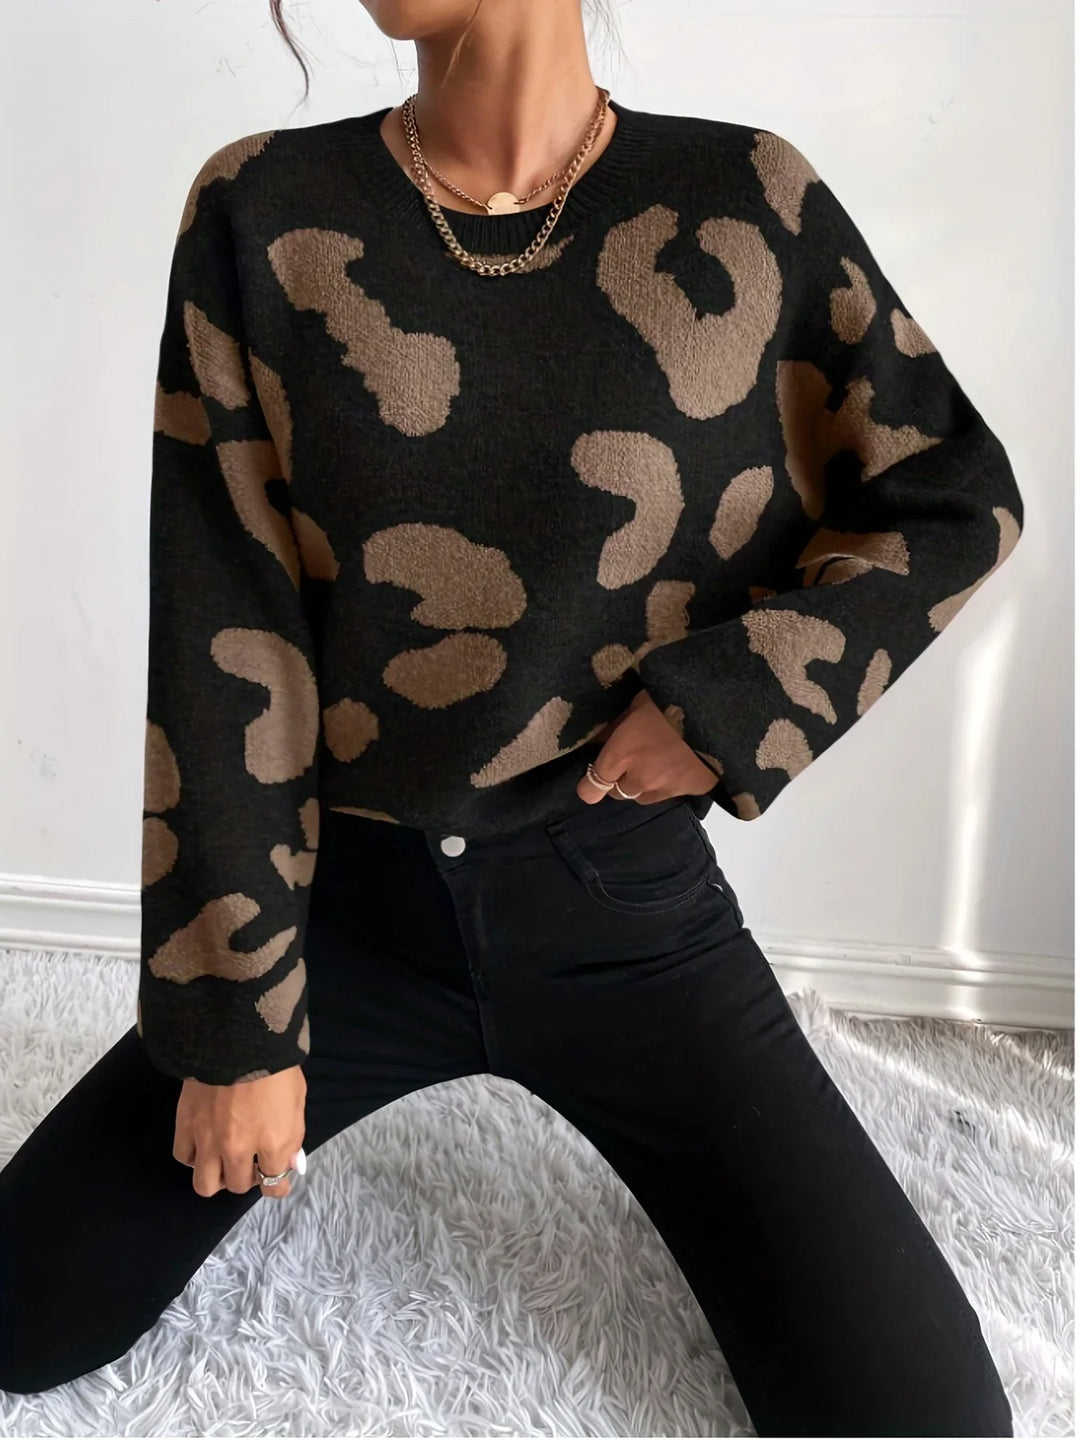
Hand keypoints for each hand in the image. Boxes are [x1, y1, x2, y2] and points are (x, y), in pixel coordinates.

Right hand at [173, 1065, 306, 1199]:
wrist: (238, 1037)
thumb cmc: (275, 1065)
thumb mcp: (296, 1099)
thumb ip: (293, 1136)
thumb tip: (289, 1164)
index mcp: (273, 1142)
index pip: (273, 1184)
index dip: (277, 1185)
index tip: (277, 1180)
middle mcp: (238, 1149)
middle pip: (238, 1186)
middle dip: (247, 1178)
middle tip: (250, 1162)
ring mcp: (208, 1141)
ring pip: (205, 1185)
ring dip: (217, 1177)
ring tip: (223, 1160)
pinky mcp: (185, 1126)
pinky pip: (184, 1158)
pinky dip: (194, 1157)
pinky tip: (203, 1145)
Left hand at [575, 688, 719, 805]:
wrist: (724, 711)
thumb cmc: (673, 696)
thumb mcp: (637, 702)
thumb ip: (614, 725)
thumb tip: (595, 740)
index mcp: (621, 755)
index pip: (591, 789)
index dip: (590, 784)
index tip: (594, 773)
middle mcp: (640, 778)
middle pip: (617, 794)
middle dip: (619, 780)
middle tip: (631, 758)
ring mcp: (667, 789)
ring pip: (643, 798)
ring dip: (643, 785)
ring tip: (657, 761)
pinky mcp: (693, 791)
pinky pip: (672, 795)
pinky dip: (671, 784)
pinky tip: (681, 763)